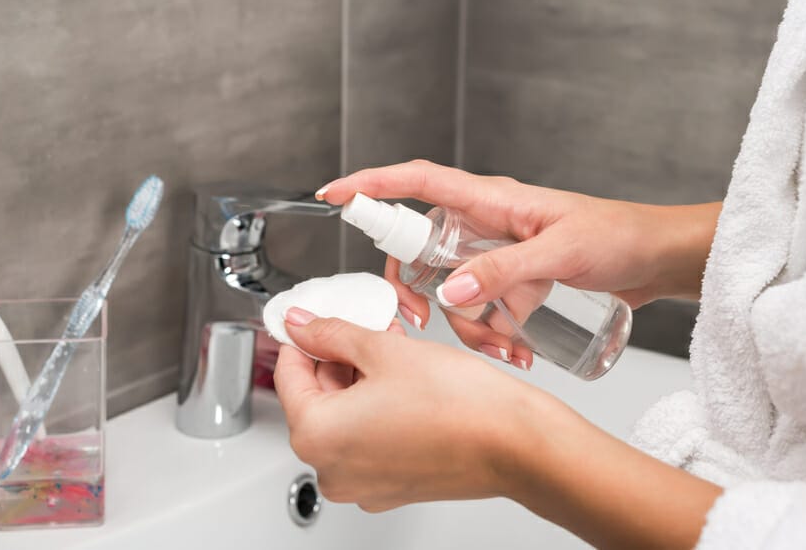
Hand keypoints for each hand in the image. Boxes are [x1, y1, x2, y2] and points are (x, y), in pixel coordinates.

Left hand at [274, 308, 721, 547]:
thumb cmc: (460, 404)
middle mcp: (333, 470)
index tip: (311, 318)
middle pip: (315, 398)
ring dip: (359, 380)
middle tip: (363, 326)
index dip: (301, 337)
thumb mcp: (384, 350)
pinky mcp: (392, 487)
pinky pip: (369, 439)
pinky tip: (404, 380)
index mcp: (318, 437)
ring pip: (344, 418)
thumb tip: (302, 324)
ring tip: (391, 348)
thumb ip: (332, 333)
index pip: (288, 374)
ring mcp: (363, 485)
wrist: (518, 443)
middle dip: (336, 358)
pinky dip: (377, 407)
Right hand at [318, 160, 718, 363]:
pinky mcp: (513, 282)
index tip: (334, 196)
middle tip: (422, 321)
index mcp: (490, 201)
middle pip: (421, 251)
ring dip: (466, 325)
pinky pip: (481, 309)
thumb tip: (452, 293)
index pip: (417, 182)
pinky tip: (518, 352)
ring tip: (502, 347)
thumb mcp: (563, 252)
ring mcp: (498, 255)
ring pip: (451, 291)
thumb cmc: (620, 235)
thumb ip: (506, 271)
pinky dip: (490, 334)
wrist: (658, 259)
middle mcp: (486, 225)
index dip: (372, 185)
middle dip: (416, 290)